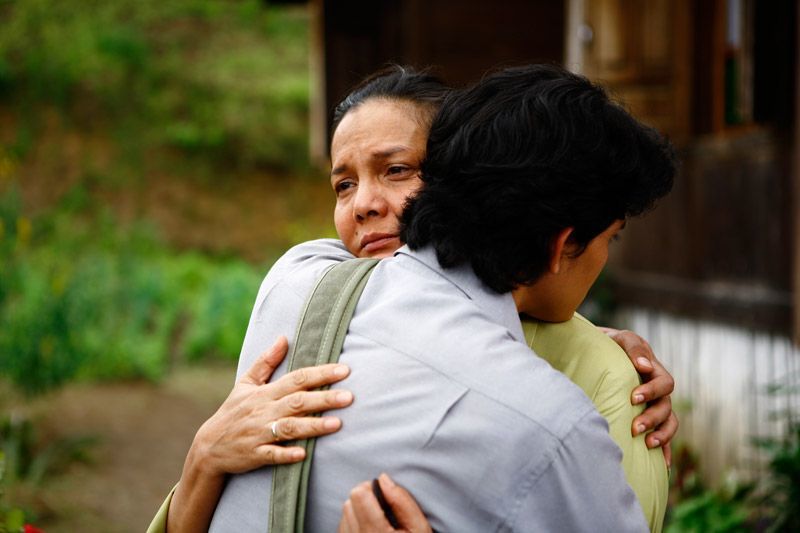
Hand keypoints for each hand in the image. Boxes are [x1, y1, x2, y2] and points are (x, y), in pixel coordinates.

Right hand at [192, 336, 354, 476]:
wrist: (209, 446)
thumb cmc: (233, 411)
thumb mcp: (245, 383)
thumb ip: (266, 361)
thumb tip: (283, 338)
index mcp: (265, 393)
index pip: (296, 379)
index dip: (320, 374)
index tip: (344, 370)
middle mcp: (264, 411)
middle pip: (298, 402)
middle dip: (324, 399)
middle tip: (349, 397)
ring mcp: (259, 433)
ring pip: (289, 428)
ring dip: (312, 426)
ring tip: (337, 424)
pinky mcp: (254, 454)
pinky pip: (271, 454)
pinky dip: (286, 454)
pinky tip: (303, 454)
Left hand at [338, 474, 431, 532]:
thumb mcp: (419, 528)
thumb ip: (402, 501)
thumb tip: (383, 479)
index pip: (358, 494)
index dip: (372, 488)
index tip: (385, 496)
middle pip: (349, 502)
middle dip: (365, 500)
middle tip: (384, 510)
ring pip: (344, 514)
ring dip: (359, 511)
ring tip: (378, 522)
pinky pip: (343, 527)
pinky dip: (354, 523)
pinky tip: (370, 531)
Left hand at [599, 327, 678, 465]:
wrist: (597, 352)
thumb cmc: (608, 344)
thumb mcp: (619, 339)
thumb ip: (632, 347)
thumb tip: (644, 366)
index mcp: (653, 369)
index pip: (664, 383)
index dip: (652, 392)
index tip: (633, 398)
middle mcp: (657, 389)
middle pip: (666, 406)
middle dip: (652, 418)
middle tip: (635, 428)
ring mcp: (654, 404)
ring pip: (669, 422)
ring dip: (661, 435)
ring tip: (647, 445)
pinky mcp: (648, 418)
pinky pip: (664, 436)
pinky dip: (665, 450)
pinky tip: (662, 465)